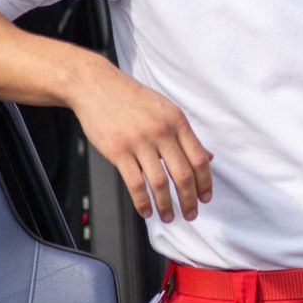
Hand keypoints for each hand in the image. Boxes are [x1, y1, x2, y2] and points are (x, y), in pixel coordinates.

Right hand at [67, 61, 213, 223]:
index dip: (204, 183)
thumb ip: (184, 134)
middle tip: (191, 214)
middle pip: (183, 174)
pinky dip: (142, 202)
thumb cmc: (130, 98)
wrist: (95, 85)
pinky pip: (135, 183)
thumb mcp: (164, 110)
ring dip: (166, 205)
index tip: (205, 198)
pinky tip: (146, 211)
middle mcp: (161, 131)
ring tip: (169, 217)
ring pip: (159, 182)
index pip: (198, 158)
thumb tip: (207, 157)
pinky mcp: (118, 150)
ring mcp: (139, 141)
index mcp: (176, 121)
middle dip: (189, 200)